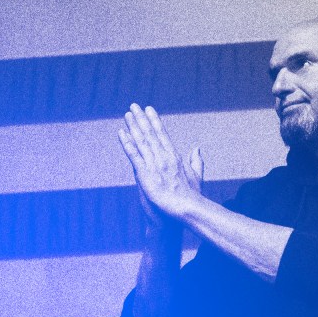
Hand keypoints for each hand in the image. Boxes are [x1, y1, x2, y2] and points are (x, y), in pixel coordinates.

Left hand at [118, 103, 203, 223]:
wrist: (187, 211)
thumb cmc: (192, 198)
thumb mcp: (196, 177)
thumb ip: (196, 161)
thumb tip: (197, 148)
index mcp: (175, 157)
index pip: (162, 134)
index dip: (154, 121)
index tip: (149, 109)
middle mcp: (164, 157)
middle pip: (150, 134)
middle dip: (141, 119)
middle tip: (133, 106)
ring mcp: (155, 164)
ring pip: (141, 141)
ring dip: (133, 126)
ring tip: (127, 114)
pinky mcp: (146, 174)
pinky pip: (134, 155)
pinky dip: (127, 143)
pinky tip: (121, 133)